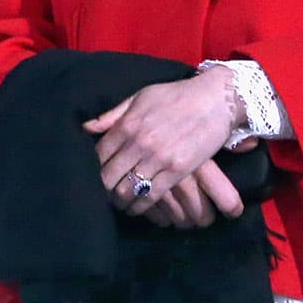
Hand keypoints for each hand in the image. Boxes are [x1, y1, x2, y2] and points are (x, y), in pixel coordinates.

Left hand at [83, 67, 246, 217]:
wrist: (216, 100)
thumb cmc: (177, 95)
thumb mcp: (142, 96)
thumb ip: (114, 114)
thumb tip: (86, 127)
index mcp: (128, 123)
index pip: (98, 155)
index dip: (92, 168)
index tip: (93, 174)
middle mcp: (140, 142)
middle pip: (107, 177)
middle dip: (102, 188)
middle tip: (103, 193)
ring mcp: (158, 158)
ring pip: (126, 191)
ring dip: (119, 200)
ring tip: (119, 201)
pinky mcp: (177, 171)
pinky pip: (150, 197)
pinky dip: (139, 206)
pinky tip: (137, 206)